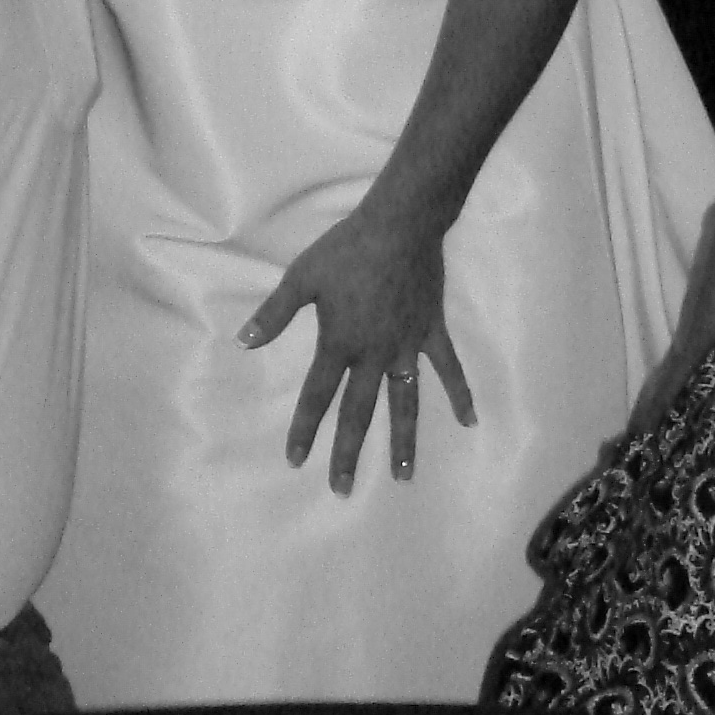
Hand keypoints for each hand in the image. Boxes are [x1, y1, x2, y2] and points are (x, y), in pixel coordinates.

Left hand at [239, 200, 475, 495]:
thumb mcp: (302, 277)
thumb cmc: (346, 249)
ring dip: (402, 441)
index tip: (295, 459)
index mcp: (340, 343)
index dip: (305, 428)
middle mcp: (374, 354)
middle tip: (341, 489)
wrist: (401, 225)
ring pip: (405, 403)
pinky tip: (470, 421)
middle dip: (347, 452)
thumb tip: (244, 342)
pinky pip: (449, 368)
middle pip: (359, 412)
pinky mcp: (432, 332)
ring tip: (401, 476)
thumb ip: (274, 314)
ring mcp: (407, 346)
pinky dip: (460, 393)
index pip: (318, 395)